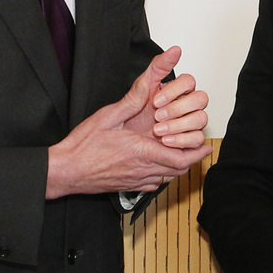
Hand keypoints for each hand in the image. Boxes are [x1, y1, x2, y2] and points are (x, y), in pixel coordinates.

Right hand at [45, 47, 211, 197]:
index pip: (179, 158)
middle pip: (178, 170)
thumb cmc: (83, 144)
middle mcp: (142, 169)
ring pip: (167, 178)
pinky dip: (163, 175)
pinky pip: (154, 184)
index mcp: (141, 151)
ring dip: (177, 166)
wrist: (66, 171)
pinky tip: (159, 164)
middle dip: (192, 159)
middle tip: (200, 149)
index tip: (206, 147)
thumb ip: (131, 101)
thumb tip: (148, 84)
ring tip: (183, 154)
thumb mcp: (107, 116)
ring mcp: (135, 181)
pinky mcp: (129, 187)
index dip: (196, 153)